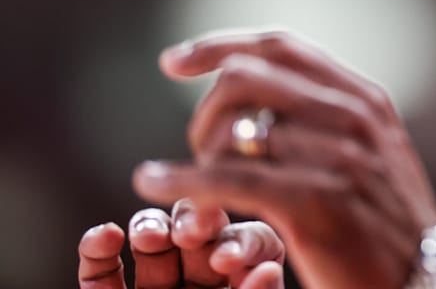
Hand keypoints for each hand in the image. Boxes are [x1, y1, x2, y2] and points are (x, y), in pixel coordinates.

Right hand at [77, 198, 283, 288]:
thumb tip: (270, 270)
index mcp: (243, 285)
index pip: (254, 246)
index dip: (243, 244)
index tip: (230, 259)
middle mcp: (201, 284)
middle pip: (201, 231)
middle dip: (194, 221)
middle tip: (193, 229)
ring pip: (151, 241)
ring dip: (150, 225)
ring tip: (150, 235)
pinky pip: (100, 272)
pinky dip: (97, 249)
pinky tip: (105, 235)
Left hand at [131, 31, 435, 288]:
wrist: (425, 284)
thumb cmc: (389, 227)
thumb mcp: (376, 154)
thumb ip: (330, 117)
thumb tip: (262, 87)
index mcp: (364, 99)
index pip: (281, 47)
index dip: (220, 46)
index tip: (174, 62)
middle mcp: (353, 118)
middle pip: (244, 79)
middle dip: (205, 112)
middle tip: (200, 151)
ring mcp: (337, 158)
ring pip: (231, 131)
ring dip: (197, 158)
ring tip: (195, 187)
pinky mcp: (314, 203)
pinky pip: (226, 179)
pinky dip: (179, 181)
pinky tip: (152, 184)